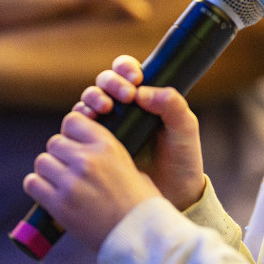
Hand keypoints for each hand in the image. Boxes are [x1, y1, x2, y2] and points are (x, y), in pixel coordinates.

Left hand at [24, 110, 160, 250]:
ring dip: (48, 171)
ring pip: (42, 162)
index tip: (74, 143)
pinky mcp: (59, 205)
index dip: (70, 133)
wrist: (138, 236)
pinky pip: (33, 183)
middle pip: (54, 143)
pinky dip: (38, 187)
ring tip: (58, 182)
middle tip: (68, 169)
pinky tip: (48, 193)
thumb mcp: (131, 167)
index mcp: (107, 146)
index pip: (72, 121)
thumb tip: (90, 151)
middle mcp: (87, 160)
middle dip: (59, 154)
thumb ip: (107, 155)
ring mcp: (71, 182)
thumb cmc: (140, 204)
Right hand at [72, 55, 206, 210]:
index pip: (127, 71)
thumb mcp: (184, 130)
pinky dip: (80, 121)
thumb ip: (172, 105)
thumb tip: (143, 92)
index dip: (125, 69)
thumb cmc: (181, 158)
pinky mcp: (94, 146)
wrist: (173, 194)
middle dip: (109, 83)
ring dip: (92, 99)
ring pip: (88, 101)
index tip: (136, 81)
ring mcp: (106, 126)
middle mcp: (122, 108)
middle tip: (124, 97)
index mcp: (144, 97)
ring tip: (104, 109)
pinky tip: (90, 124)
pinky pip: (78, 127)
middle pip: (103, 83)